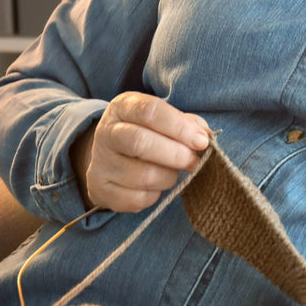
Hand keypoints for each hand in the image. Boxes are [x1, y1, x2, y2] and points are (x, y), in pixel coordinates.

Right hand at [71, 92, 210, 212]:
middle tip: (194, 161)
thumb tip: (204, 136)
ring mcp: (101, 162)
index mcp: (123, 107)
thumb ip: (186, 123)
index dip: (179, 127)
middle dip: (176, 154)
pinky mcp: (101, 189)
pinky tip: (156, 185)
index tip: (201, 141)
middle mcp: (107, 132)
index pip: (150, 111)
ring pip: (142, 175)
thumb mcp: (162, 118)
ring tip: (173, 172)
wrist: (109, 155)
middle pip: (140, 143)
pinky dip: (154, 195)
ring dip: (168, 177)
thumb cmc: (146, 132)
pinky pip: (136, 199)